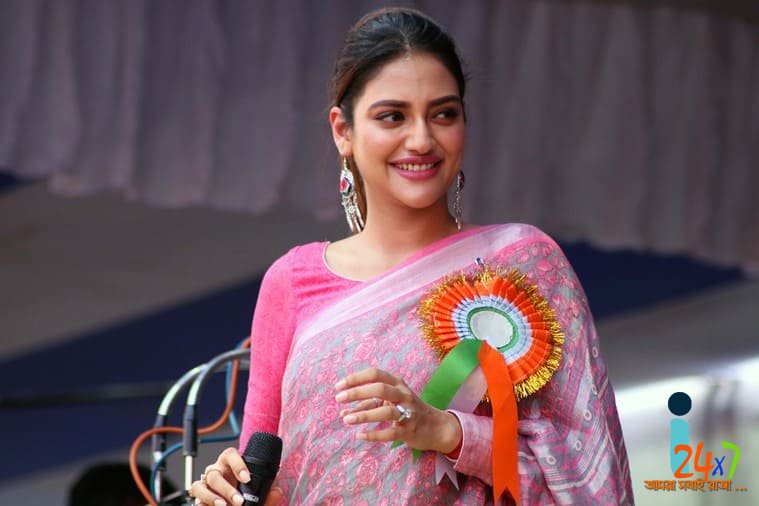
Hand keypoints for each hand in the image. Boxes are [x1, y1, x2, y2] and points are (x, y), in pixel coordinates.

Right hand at [188, 447, 284, 504]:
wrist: (234, 504)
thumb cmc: (245, 495)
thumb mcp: (257, 495)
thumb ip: (268, 494)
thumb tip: (277, 491)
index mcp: (230, 465)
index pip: (230, 455)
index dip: (237, 464)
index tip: (247, 478)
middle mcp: (216, 472)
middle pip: (214, 473)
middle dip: (226, 488)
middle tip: (239, 501)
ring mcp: (205, 485)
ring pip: (201, 485)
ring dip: (212, 497)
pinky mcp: (198, 498)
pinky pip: (196, 498)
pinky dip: (203, 502)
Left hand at [335, 367, 461, 453]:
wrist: (437, 427)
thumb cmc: (408, 410)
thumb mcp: (390, 401)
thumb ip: (369, 403)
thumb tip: (344, 410)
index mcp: (397, 383)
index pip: (375, 374)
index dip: (356, 378)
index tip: (339, 386)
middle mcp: (403, 395)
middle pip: (380, 388)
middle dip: (357, 392)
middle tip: (338, 398)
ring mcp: (408, 413)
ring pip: (385, 411)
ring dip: (363, 415)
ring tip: (346, 419)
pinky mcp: (409, 431)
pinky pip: (390, 433)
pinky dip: (374, 434)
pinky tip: (360, 435)